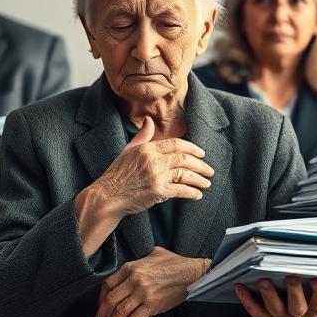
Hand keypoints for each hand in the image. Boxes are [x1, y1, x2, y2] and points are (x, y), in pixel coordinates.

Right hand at [87, 116, 214, 217]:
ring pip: (185, 174)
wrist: (107, 196)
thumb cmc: (117, 174)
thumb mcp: (128, 150)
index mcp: (148, 148)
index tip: (201, 154)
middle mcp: (153, 160)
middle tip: (209, 170)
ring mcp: (156, 175)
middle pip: (184, 158)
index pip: (176, 144)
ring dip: (199, 179)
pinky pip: (181, 190)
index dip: (192, 148)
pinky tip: (198, 195)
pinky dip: (192, 193)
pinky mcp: (158, 191)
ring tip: (207, 183)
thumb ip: (142, 135)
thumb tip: (149, 120)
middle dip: (200, 165)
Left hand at [92, 247, 209, 316]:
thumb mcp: (152, 254)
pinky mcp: (152, 304)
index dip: (101, 299)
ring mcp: (142, 293)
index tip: (101, 308)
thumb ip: (139, 261)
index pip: (108, 285)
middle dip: (101, 315)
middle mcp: (133, 280)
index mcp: (130, 267)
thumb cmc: (175, 262)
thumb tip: (131, 268)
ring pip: (120, 312)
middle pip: (110, 300)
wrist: (192, 273)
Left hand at [235, 277, 316, 316]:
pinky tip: (238, 286)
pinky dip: (246, 299)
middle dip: (294, 292)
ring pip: (273, 309)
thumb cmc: (310, 306)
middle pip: (296, 307)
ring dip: (268, 294)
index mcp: (314, 312)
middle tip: (290, 277)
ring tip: (263, 280)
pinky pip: (254, 311)